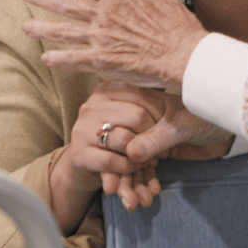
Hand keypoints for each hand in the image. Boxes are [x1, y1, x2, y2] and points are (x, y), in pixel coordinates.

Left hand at [23, 0, 207, 89]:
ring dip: (42, 28)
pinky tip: (45, 58)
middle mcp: (104, 13)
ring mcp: (101, 37)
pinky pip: (74, 59)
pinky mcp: (103, 60)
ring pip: (64, 30)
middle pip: (65, 2)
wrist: (183, 53)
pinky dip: (58, 58)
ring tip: (25, 26)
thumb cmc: (176, 24)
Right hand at [49, 81, 165, 225]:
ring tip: (152, 159)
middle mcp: (90, 106)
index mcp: (105, 90)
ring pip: (125, 140)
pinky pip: (113, 161)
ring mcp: (81, 130)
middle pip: (137, 117)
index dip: (160, 113)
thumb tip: (168, 80)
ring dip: (144, 154)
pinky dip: (130, 166)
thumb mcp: (130, 114)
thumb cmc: (117, 134)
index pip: (142, 95)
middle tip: (163, 148)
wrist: (87, 163)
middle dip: (154, 135)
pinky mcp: (78, 154)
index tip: (167, 127)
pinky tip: (136, 166)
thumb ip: (147, 101)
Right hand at [99, 89, 235, 208]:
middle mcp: (140, 119)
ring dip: (131, 185)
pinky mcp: (156, 152)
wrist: (229, 129)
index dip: (111, 152)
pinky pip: (144, 171)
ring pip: (130, 163)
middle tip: (118, 195)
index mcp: (140, 102)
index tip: (110, 175)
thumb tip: (130, 153)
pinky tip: (149, 196)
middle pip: (119, 148)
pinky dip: (144, 185)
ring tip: (135, 203)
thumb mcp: (182, 126)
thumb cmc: (208, 115)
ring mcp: (147, 137)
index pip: (115, 127)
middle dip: (119, 175)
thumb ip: (156, 138)